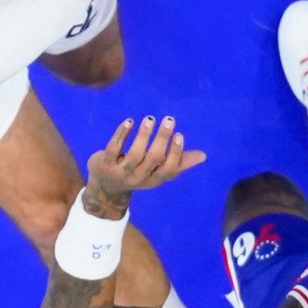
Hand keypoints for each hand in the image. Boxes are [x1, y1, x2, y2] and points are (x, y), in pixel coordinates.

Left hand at [83, 116, 206, 212]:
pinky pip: (114, 148)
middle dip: (162, 138)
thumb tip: (203, 155)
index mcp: (153, 180)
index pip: (168, 169)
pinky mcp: (105, 164)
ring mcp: (120, 172)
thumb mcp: (156, 172)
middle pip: (153, 159)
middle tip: (169, 119)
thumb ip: (178, 163)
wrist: (104, 188)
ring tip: (150, 119)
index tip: (179, 134)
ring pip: (134, 154)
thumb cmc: (137, 174)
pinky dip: (122, 134)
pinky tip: (130, 121)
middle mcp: (138, 178)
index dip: (175, 153)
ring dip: (143, 135)